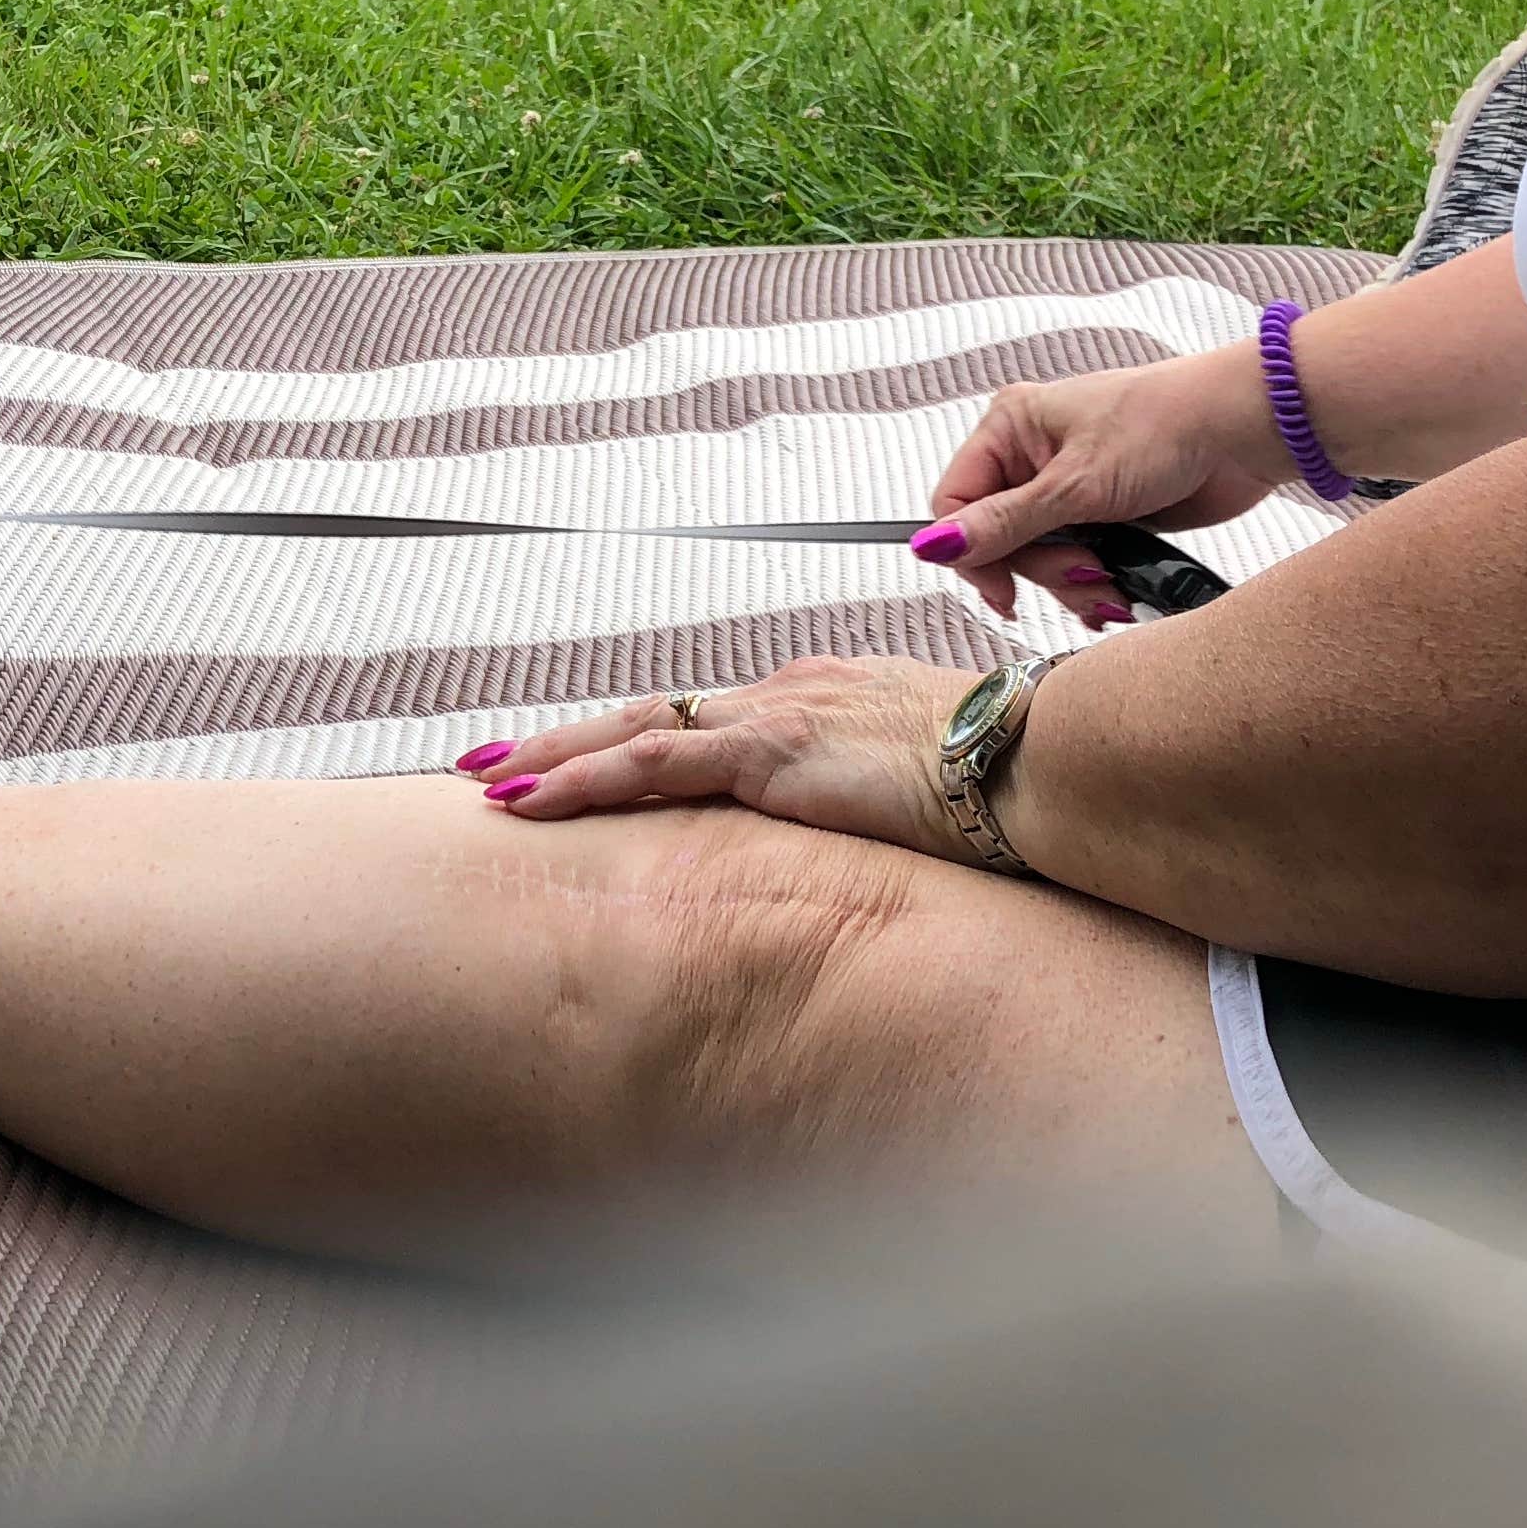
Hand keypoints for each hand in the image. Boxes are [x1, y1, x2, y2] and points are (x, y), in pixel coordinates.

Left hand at [455, 659, 985, 858]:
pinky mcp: (770, 751)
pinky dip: (582, 778)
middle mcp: (788, 695)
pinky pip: (652, 761)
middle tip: (496, 763)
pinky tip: (531, 798)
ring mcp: (775, 717)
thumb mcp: (936, 788)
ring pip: (632, 732)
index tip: (585, 763)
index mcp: (822, 701)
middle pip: (651, 715)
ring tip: (484, 782)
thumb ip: (891, 801)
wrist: (1042, 760)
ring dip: (551, 759)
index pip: (706, 722)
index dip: (636, 743)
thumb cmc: (1011, 777)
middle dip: (566, 742)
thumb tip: (889, 832)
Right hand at [919, 346, 1288, 620]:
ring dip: (1071, 583)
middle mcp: (1031, 456)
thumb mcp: (1074, 486)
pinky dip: (1092, 583)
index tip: (1004, 590)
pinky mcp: (1104, 514)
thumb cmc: (1163, 428)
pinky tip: (1115, 592)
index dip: (972, 553)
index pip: (955, 503)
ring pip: (1038, 558)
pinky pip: (1075, 562)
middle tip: (1085, 573)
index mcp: (1009, 428)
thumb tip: (932, 548)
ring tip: (1110, 587)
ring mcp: (1068, 487)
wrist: (1243, 430)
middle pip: (998, 539)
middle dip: (1040, 570)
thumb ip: (1004, 524)